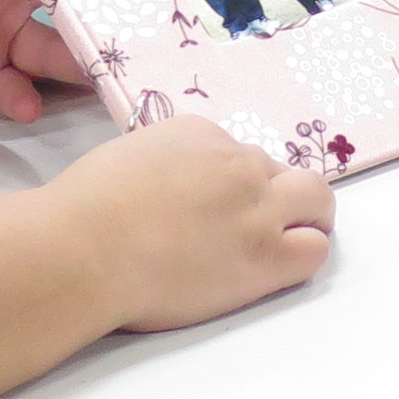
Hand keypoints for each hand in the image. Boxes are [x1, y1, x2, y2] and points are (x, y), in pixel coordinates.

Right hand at [42, 117, 336, 331]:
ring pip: (315, 199)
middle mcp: (236, 162)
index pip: (236, 154)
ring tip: (290, 241)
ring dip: (308, 217)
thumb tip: (170, 189)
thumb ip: (163, 167)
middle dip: (277, 192)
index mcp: (199, 133)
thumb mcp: (126, 158)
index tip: (212, 207)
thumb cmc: (83, 210)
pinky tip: (284, 265)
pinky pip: (313, 249)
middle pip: (280, 171)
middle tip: (260, 223)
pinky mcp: (265, 256)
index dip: (229, 184)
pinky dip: (306, 252)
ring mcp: (256, 208)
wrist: (83, 249)